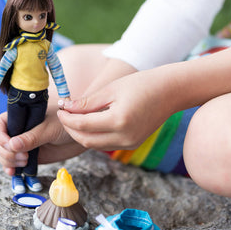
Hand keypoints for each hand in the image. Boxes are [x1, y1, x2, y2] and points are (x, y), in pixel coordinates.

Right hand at [0, 106, 86, 175]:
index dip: (0, 135)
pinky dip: (12, 170)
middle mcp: (19, 129)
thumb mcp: (49, 128)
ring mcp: (23, 143)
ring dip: (8, 162)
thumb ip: (31, 137)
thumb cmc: (67, 122)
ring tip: (24, 163)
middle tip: (23, 157)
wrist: (82, 133)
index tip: (9, 145)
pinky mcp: (30, 156)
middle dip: (6, 152)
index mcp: (20, 116)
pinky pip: (15, 164)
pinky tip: (14, 174)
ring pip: (4, 154)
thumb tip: (11, 145)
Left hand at [57, 46, 230, 150]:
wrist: (170, 91)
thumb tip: (66, 107)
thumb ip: (88, 102)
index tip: (60, 108)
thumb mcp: (111, 89)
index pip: (82, 125)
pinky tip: (89, 123)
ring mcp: (129, 143)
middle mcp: (124, 137)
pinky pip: (106, 144)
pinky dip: (94, 136)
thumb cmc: (141, 84)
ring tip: (73, 118)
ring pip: (95, 145)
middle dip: (71, 129)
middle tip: (64, 114)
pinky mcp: (132, 144)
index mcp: (118, 121)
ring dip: (81, 134)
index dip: (67, 118)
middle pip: (86, 140)